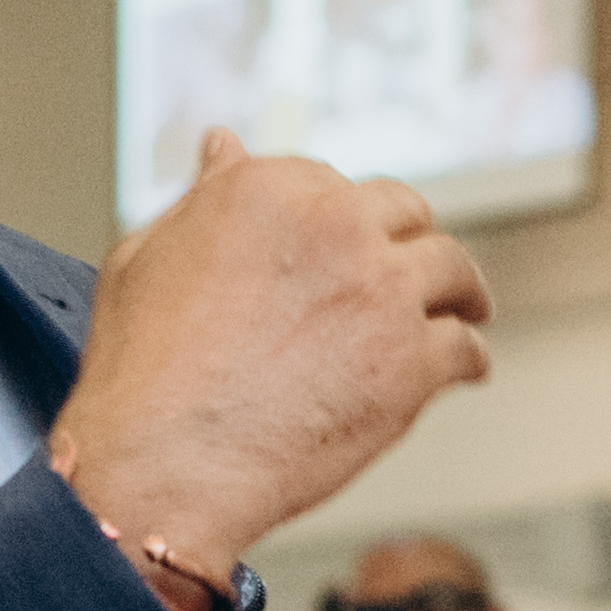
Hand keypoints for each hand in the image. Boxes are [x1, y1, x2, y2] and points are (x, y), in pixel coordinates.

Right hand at [55, 134, 494, 568]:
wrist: (163, 465)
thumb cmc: (140, 373)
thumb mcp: (146, 255)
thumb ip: (201, 195)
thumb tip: (223, 146)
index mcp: (270, 188)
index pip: (336, 185)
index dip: (345, 219)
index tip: (349, 246)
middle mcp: (336, 225)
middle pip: (405, 215)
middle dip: (409, 241)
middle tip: (413, 271)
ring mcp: (382, 292)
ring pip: (453, 270)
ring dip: (461, 290)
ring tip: (466, 310)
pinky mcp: (412, 363)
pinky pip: (466, 348)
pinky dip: (469, 360)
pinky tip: (465, 370)